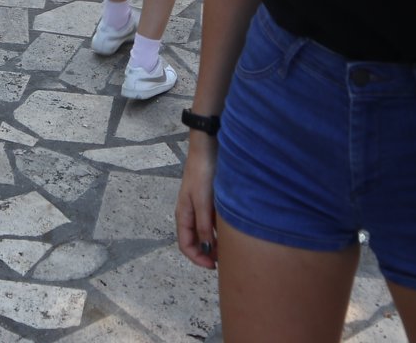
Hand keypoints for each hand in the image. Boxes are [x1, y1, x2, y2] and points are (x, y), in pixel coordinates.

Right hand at [176, 138, 218, 268]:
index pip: (186, 245)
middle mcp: (190, 213)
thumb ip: (203, 226)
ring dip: (215, 242)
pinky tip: (231, 230)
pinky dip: (220, 230)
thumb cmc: (202, 174)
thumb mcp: (202, 201)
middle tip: (224, 260)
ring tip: (230, 248)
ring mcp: (200, 207)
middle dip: (207, 253)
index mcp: (183, 215)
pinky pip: (212, 222)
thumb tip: (206, 249)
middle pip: (195, 241)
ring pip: (205, 232)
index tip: (214, 266)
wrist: (208, 149)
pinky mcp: (210, 200)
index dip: (198, 258)